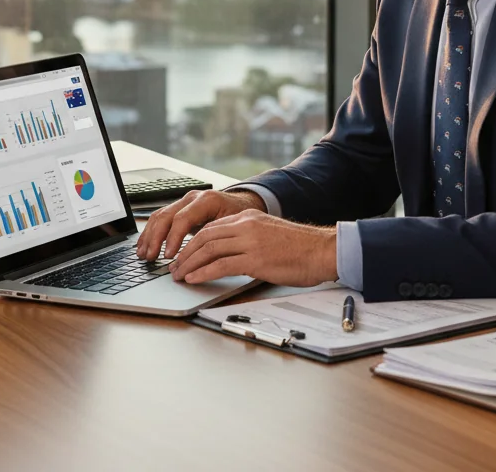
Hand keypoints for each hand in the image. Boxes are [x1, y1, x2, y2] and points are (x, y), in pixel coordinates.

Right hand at [136, 189, 264, 259]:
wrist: (242, 204)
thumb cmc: (241, 217)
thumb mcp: (234, 228)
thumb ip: (218, 241)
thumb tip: (203, 265)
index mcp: (207, 200)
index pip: (183, 218)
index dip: (173, 238)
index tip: (168, 256)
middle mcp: (193, 198)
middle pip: (167, 216)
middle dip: (156, 238)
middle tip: (150, 258)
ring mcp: (184, 201)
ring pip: (160, 216)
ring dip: (149, 236)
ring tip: (143, 255)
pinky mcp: (179, 208)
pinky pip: (160, 218)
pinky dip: (151, 232)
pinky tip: (145, 246)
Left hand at [168, 210, 337, 286]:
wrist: (321, 250)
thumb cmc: (299, 247)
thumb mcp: (268, 233)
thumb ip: (247, 238)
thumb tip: (228, 253)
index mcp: (248, 217)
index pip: (211, 227)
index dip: (191, 241)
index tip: (182, 254)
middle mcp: (246, 225)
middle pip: (204, 236)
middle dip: (185, 253)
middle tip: (174, 267)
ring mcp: (250, 241)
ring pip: (209, 249)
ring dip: (189, 264)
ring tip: (179, 275)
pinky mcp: (255, 259)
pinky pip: (221, 265)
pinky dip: (203, 272)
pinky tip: (194, 279)